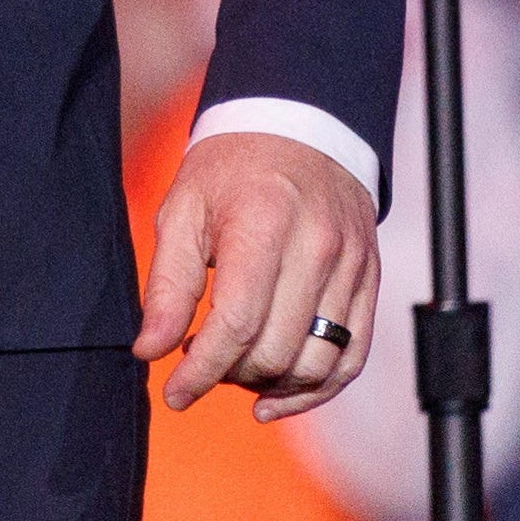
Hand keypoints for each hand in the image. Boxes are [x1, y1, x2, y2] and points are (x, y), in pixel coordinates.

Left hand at [134, 132, 378, 420]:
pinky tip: (277, 394)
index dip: (202, 370)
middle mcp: (315, 247)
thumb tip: (150, 350)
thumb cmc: (232, 169)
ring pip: (317, 364)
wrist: (299, 126)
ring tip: (237, 371)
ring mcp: (350, 266)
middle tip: (202, 357)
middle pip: (276, 350)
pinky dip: (316, 389)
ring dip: (271, 386)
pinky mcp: (369, 280)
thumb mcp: (183, 209)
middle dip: (230, 374)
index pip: (237, 323)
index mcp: (263, 223)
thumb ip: (167, 284)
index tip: (175, 393)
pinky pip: (351, 358)